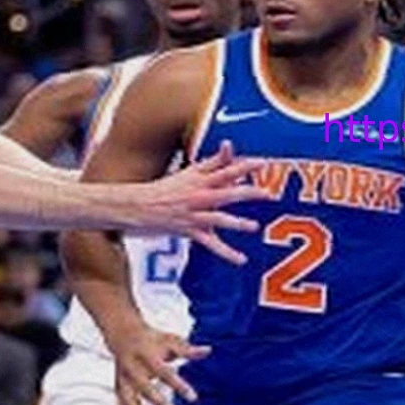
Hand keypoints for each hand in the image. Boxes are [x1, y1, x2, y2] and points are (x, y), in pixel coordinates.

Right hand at [111, 325, 210, 404]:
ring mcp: (123, 380)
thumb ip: (187, 350)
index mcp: (147, 356)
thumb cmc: (153, 340)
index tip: (194, 398)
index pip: (164, 372)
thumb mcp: (170, 340)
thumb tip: (208, 350)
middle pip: (144, 388)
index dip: (179, 385)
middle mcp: (132, 369)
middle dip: (159, 404)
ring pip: (128, 402)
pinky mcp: (118, 389)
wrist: (123, 334)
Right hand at [127, 140, 265, 264]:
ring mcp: (194, 214)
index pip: (225, 170)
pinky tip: (242, 259)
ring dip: (237, 223)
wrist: (137, 206)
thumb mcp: (189, 172)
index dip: (244, 166)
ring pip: (218, 219)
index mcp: (200, 179)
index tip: (263, 163)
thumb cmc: (165, 189)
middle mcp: (198, 195)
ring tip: (253, 227)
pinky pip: (211, 244)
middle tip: (268, 194)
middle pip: (226, 193)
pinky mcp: (189, 231)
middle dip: (247, 193)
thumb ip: (212, 161)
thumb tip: (229, 145)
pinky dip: (227, 253)